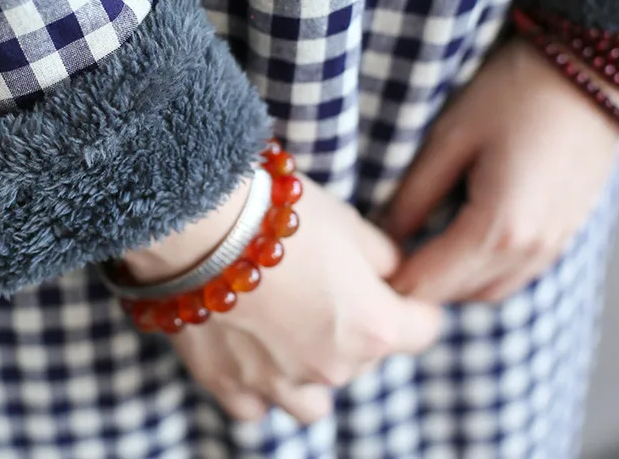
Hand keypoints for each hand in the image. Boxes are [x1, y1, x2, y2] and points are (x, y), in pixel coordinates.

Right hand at [125, 175, 442, 423]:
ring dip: (308, 372)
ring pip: (312, 401)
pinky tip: (247, 349)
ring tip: (285, 331)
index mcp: (373, 327)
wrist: (195, 223)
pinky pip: (255, 405)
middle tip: (316, 287)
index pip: (423, 329)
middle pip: (363, 361)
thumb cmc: (275, 214)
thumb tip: (388, 273)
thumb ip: (381, 258)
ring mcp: (277, 384)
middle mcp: (331, 368)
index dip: (410, 302)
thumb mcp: (349, 222)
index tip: (389, 286)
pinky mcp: (226, 385)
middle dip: (350, 329)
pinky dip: (256, 385)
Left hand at [382, 38, 618, 302]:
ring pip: (486, 292)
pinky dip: (479, 272)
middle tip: (375, 261)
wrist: (589, 72)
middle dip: (414, 285)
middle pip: (455, 296)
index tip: (359, 265)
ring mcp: (552, 247)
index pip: (427, 284)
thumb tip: (382, 234)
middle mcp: (529, 251)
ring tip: (411, 252)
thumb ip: (413, 195)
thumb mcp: (449, 138)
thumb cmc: (515, 95)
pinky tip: (454, 244)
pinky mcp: (562, 236)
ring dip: (447, 283)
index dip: (387, 281)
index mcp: (498, 228)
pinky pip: (512, 275)